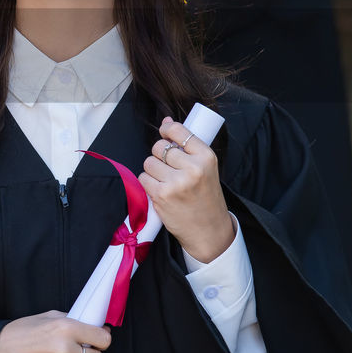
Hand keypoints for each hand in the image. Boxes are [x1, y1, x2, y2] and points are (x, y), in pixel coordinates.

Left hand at [140, 117, 233, 263]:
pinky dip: (148, 184)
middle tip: (170, 169)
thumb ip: (187, 146)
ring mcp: (176, 182)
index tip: (165, 132)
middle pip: (159, 147)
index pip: (179, 131)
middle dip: (160, 156)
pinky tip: (161, 191)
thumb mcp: (206, 169)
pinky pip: (143, 178)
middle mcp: (193, 168)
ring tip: (167, 182)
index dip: (167, 130)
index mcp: (207, 157)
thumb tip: (166, 121)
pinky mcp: (161, 195)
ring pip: (149, 162)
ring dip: (153, 171)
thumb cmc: (206, 198)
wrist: (209, 231)